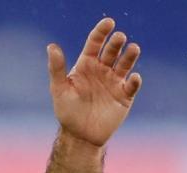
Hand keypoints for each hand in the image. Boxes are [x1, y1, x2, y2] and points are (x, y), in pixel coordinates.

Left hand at [47, 18, 142, 147]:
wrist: (80, 135)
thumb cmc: (67, 111)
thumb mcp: (59, 89)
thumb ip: (57, 68)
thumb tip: (51, 46)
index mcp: (87, 64)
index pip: (95, 42)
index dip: (101, 31)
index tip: (108, 22)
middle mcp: (102, 69)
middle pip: (112, 50)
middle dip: (116, 43)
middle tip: (119, 38)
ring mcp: (115, 81)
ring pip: (125, 63)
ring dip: (130, 55)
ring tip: (133, 48)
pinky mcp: (125, 95)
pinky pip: (132, 85)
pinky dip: (134, 80)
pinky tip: (133, 78)